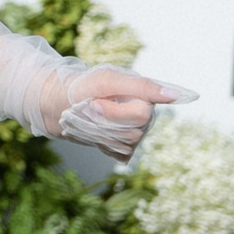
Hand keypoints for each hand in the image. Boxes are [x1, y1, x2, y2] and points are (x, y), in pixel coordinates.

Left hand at [43, 66, 194, 161]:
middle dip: (104, 122)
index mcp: (145, 97)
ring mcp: (136, 133)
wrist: (60, 103)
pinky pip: (118, 153)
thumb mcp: (107, 80)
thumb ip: (141, 86)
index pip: (141, 115)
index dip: (113, 112)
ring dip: (100, 132)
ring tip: (90, 118)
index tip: (94, 102)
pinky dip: (101, 143)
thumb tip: (174, 95)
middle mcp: (145, 116)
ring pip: (125, 143)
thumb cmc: (83, 87)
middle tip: (88, 108)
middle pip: (133, 132)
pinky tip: (95, 131)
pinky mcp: (124, 147)